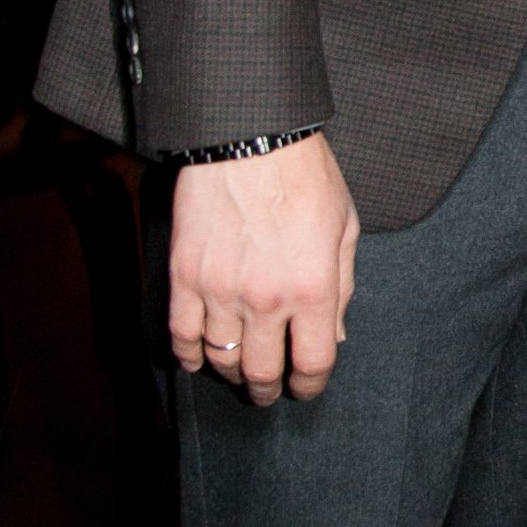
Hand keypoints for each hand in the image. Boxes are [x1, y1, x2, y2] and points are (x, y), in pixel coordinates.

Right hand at [169, 133, 358, 405]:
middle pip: (263, 371)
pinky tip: (198, 357)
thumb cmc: (305, 176)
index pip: (312, 364)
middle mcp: (267, 299)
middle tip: (269, 391)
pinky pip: (182, 334)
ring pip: (221, 359)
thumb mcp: (344, 228)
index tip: (305, 387)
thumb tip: (334, 336)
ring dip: (230, 372)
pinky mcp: (185, 275)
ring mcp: (221, 290)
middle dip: (269, 389)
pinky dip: (189, 354)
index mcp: (314, 289)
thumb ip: (342, 288)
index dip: (309, 386)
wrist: (251, 135)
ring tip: (237, 371)